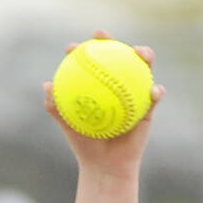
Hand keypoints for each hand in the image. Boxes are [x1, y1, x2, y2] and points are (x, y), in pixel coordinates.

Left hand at [44, 31, 162, 178]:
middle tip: (101, 36)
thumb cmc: (85, 145)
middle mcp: (117, 85)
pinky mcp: (149, 107)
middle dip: (111, 41)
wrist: (104, 165)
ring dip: (145, 55)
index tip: (71, 48)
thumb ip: (55, 106)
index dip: (82, 50)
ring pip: (143, 68)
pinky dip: (156, 91)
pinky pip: (155, 95)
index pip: (91, 63)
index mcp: (98, 86)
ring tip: (139, 53)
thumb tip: (46, 85)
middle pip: (117, 57)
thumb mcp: (68, 125)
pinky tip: (153, 90)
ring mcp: (135, 93)